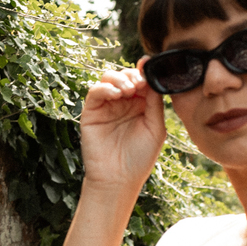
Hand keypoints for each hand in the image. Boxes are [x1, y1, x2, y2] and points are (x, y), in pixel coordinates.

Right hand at [79, 66, 165, 193]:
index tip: (148, 65)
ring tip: (129, 90)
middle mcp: (123, 102)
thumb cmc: (139, 157)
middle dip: (132, 74)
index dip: (144, 71)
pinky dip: (105, 87)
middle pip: (125, 75)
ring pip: (109, 78)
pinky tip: (116, 94)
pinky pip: (95, 91)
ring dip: (119, 78)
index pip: (142, 80)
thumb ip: (155, 102)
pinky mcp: (91, 112)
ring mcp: (107, 106)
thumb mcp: (155, 127)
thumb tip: (153, 76)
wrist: (118, 180)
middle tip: (139, 83)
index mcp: (141, 105)